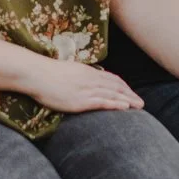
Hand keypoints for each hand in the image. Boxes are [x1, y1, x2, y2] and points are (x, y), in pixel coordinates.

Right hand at [20, 55, 144, 113]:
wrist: (36, 74)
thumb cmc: (47, 73)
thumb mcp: (68, 71)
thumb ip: (79, 76)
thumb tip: (84, 80)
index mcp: (88, 72)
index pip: (111, 79)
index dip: (123, 87)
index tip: (131, 93)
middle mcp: (90, 80)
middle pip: (116, 87)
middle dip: (130, 94)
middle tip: (141, 102)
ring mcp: (86, 90)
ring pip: (112, 94)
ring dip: (128, 100)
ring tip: (139, 107)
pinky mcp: (80, 100)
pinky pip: (102, 102)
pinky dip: (115, 104)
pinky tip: (125, 107)